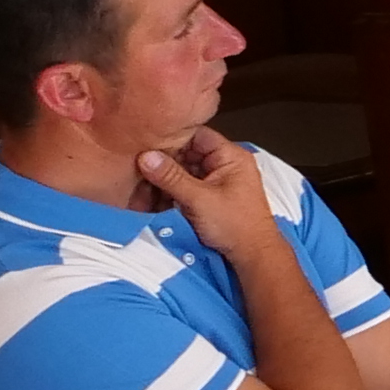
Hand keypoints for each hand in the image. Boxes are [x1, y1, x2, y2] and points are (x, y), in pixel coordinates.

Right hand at [132, 128, 289, 257]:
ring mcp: (217, 180)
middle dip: (163, 160)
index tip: (145, 141)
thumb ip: (172, 177)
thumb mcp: (199, 199)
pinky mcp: (210, 196)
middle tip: (136, 163)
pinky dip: (171, 189)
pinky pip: (186, 185)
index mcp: (230, 156)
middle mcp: (225, 164)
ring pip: (184, 170)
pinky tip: (152, 195)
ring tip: (140, 180)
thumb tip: (146, 156)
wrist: (253, 255)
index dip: (171, 136)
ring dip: (165, 177)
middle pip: (187, 153)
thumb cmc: (236, 226)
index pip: (196, 134)